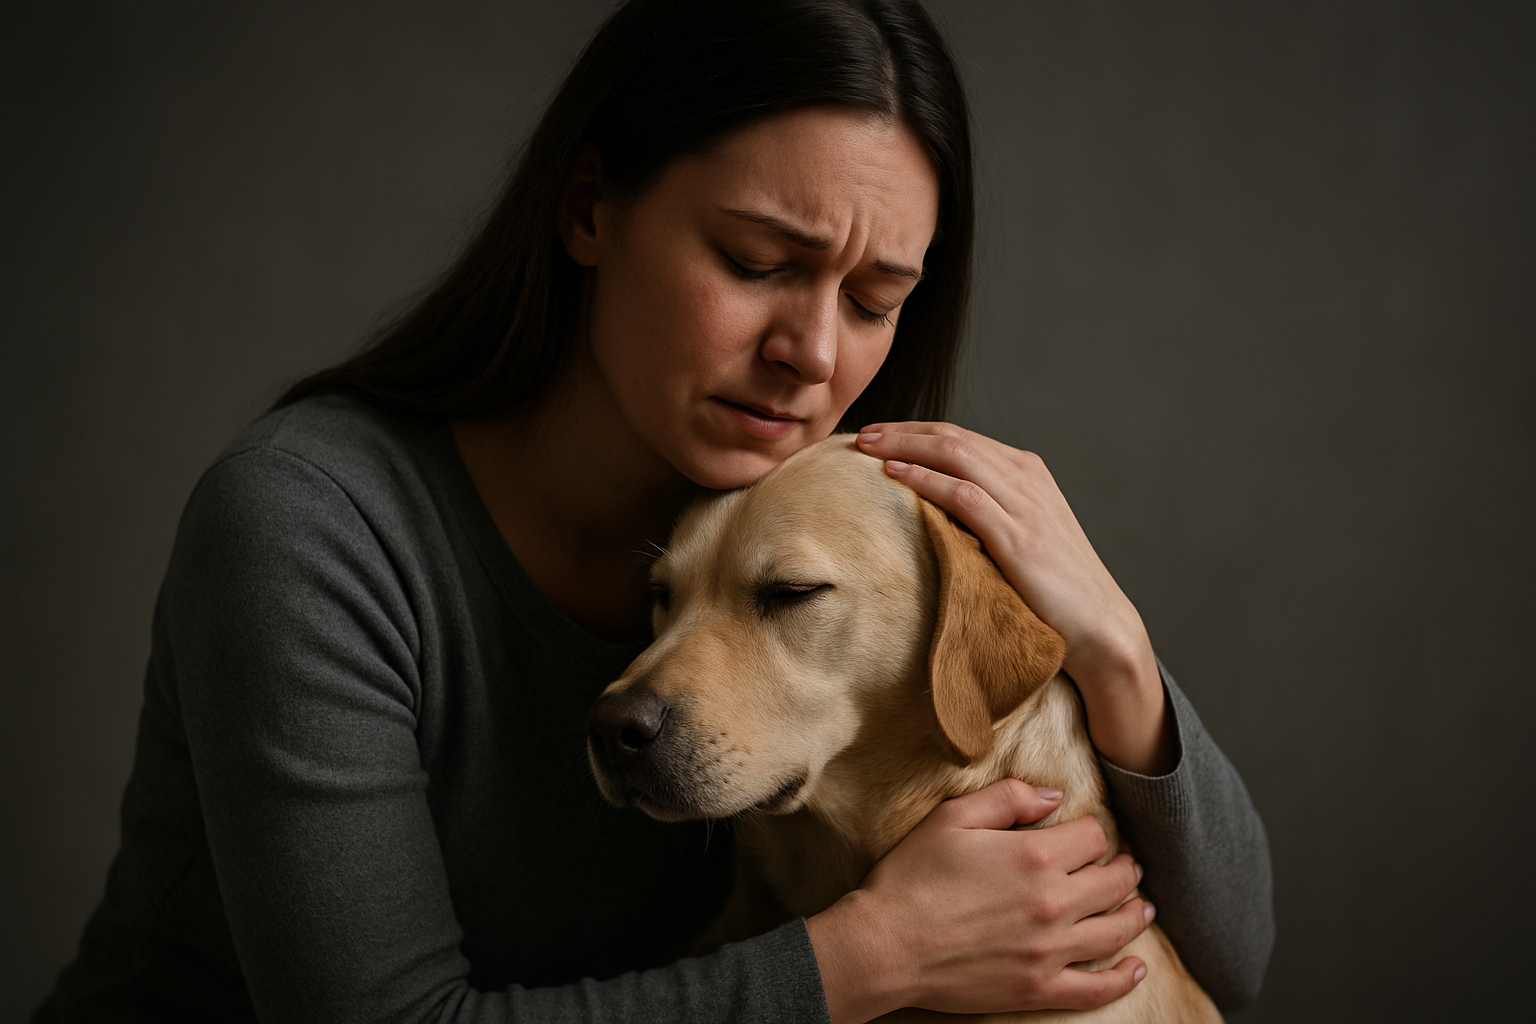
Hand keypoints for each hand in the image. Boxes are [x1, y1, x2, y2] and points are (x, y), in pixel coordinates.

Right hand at [806, 780, 1151, 1022]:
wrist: (885, 945)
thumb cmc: (912, 878)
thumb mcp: (952, 817)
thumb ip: (1008, 798)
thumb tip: (1054, 797)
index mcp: (1036, 856)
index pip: (1092, 836)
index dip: (1090, 830)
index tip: (1084, 833)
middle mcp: (1054, 903)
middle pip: (1113, 882)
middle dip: (1124, 869)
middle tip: (1128, 867)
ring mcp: (1050, 951)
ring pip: (1115, 931)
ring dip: (1135, 915)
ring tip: (1142, 907)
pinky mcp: (1039, 989)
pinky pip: (1097, 988)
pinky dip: (1123, 978)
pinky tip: (1136, 968)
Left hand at [856, 422, 1174, 774]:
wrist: (1099, 623)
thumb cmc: (1053, 586)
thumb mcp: (1020, 532)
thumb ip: (986, 509)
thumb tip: (929, 505)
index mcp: (1027, 472)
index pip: (962, 437)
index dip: (916, 431)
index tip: (879, 435)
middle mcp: (1027, 478)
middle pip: (953, 438)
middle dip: (904, 432)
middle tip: (863, 434)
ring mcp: (1025, 505)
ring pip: (956, 455)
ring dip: (906, 447)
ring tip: (868, 447)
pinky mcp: (1018, 537)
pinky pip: (963, 495)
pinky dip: (926, 480)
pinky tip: (896, 476)